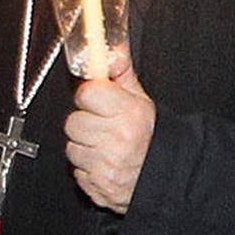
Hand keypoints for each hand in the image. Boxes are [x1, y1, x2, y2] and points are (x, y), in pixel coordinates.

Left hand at [65, 59, 155, 214]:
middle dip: (85, 122)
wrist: (163, 176)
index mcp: (129, 113)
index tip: (97, 98)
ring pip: (71, 147)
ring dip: (84, 146)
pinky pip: (76, 170)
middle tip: (102, 124)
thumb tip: (114, 50)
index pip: (87, 93)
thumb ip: (122, 74)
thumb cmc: (152, 137)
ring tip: (104, 144)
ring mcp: (105, 164)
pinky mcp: (96, 184)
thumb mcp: (142, 101)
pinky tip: (103, 162)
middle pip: (74, 121)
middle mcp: (116, 138)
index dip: (90, 95)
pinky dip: (87, 166)